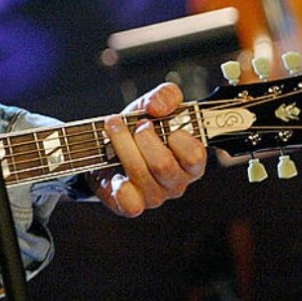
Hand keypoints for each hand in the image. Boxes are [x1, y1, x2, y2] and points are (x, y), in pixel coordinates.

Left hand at [91, 83, 206, 216]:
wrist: (106, 145)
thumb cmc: (138, 128)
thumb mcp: (153, 105)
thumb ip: (166, 96)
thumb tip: (158, 106)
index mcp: (190, 161)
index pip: (195, 155)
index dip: (175, 136)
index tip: (157, 121)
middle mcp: (176, 182)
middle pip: (162, 164)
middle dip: (142, 137)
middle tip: (133, 125)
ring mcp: (154, 196)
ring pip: (140, 173)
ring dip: (121, 144)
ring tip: (113, 129)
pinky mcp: (131, 204)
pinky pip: (130, 203)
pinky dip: (121, 187)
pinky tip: (114, 171)